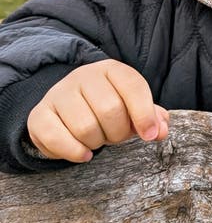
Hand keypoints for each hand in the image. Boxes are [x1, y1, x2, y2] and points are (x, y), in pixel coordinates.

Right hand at [27, 60, 168, 163]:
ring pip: (85, 128)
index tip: (150, 135)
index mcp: (111, 69)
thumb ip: (152, 117)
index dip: (145, 114)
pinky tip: (82, 153)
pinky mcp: (39, 115)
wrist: (67, 108)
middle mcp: (83, 76)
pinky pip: (57, 139)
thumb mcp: (132, 107)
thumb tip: (161, 130)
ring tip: (96, 139)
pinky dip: (74, 152)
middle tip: (114, 136)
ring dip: (96, 143)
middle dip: (118, 133)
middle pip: (110, 110)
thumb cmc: (107, 107)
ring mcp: (58, 93)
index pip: (133, 86)